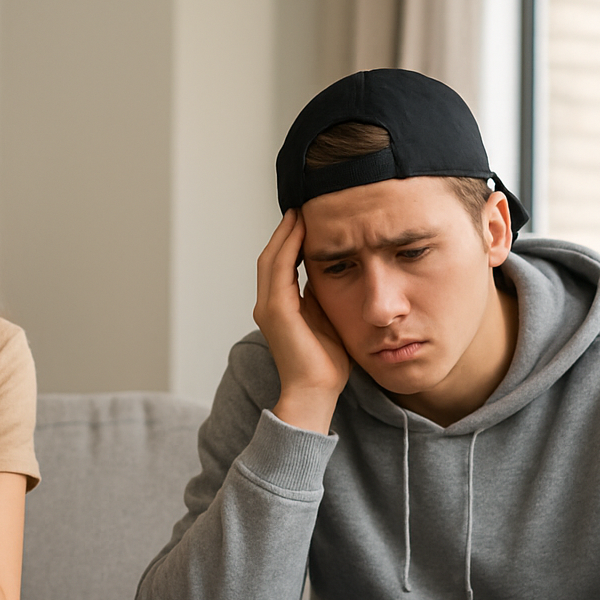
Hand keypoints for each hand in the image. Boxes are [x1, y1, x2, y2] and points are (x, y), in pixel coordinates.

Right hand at [253, 210, 349, 432]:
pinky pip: (279, 269)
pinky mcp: (276, 311)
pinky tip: (303, 231)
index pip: (280, 265)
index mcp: (279, 308)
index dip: (290, 240)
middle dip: (286, 231)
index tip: (308, 220)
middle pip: (271, 256)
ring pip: (271, 258)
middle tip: (302, 207)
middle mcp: (267, 305)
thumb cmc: (325, 364)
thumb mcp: (326, 320)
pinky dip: (288, 247)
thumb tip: (332, 272)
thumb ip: (322, 297)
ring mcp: (268, 307)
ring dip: (286, 233)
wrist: (315, 392)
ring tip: (301, 212)